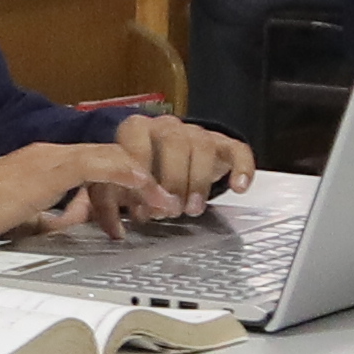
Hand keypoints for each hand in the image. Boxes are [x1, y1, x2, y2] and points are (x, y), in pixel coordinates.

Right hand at [0, 137, 187, 243]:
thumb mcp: (30, 221)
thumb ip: (58, 216)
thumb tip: (82, 218)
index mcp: (47, 166)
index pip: (99, 166)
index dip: (127, 183)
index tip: (147, 205)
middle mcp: (51, 155)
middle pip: (110, 158)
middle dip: (142, 180)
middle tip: (165, 204)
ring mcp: (49, 159)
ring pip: (109, 157)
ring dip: (140, 180)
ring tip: (162, 202)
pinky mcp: (47, 168)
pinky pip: (95, 163)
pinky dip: (124, 173)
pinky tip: (143, 184)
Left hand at [109, 108, 253, 205]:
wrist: (170, 158)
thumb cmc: (140, 172)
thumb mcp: (119, 183)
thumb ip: (112, 200)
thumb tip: (118, 227)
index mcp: (136, 130)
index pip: (137, 139)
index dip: (140, 172)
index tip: (142, 203)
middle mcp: (167, 126)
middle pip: (173, 140)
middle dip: (172, 178)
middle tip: (170, 210)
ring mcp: (197, 133)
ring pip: (203, 145)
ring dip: (199, 180)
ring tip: (193, 209)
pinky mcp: (223, 144)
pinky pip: (237, 150)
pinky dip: (241, 168)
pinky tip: (238, 188)